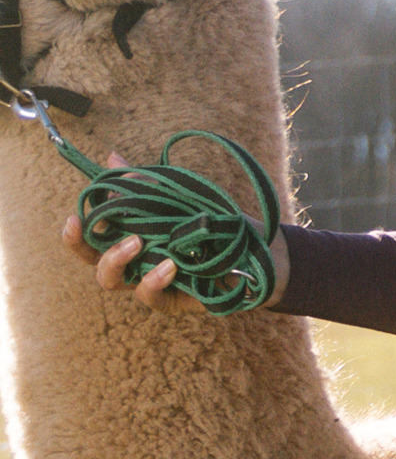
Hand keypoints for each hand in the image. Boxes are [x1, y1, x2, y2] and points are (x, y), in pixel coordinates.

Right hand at [62, 152, 290, 313]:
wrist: (257, 246)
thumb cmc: (215, 222)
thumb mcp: (180, 196)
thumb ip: (145, 183)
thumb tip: (112, 157)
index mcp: (134, 241)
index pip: (94, 242)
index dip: (77, 235)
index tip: (75, 217)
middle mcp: (139, 266)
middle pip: (99, 268)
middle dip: (91, 251)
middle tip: (106, 230)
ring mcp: (155, 285)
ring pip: (119, 284)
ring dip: (120, 261)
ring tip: (137, 243)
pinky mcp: (175, 301)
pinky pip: (154, 297)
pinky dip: (155, 280)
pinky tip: (170, 264)